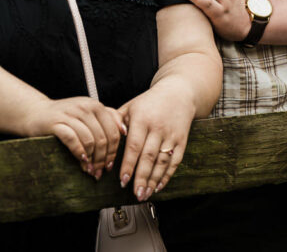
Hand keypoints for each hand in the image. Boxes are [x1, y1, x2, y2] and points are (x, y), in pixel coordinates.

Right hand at [25, 96, 125, 180]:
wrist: (36, 112)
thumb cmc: (65, 116)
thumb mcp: (88, 113)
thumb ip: (107, 118)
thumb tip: (125, 132)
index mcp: (95, 106)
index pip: (113, 131)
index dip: (113, 151)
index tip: (110, 165)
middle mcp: (85, 107)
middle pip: (103, 138)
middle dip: (103, 159)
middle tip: (100, 172)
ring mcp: (70, 114)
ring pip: (90, 141)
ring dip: (92, 160)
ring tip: (90, 170)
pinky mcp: (56, 123)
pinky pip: (73, 139)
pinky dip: (79, 153)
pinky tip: (81, 160)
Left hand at [117, 81, 194, 200]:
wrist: (179, 92)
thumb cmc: (150, 101)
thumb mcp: (131, 106)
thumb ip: (116, 121)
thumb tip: (104, 137)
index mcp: (142, 119)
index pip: (134, 146)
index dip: (128, 165)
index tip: (123, 181)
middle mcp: (158, 127)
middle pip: (148, 157)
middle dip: (142, 178)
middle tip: (135, 194)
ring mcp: (171, 135)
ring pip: (162, 161)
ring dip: (154, 180)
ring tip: (145, 194)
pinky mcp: (182, 140)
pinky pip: (175, 161)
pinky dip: (167, 175)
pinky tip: (159, 186)